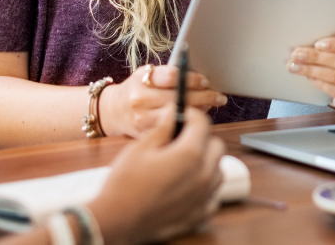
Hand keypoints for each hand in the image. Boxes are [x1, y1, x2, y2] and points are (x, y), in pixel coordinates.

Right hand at [87, 108, 225, 244]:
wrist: (117, 221)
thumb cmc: (124, 184)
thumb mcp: (140, 147)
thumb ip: (163, 128)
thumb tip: (173, 112)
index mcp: (190, 154)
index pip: (202, 123)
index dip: (191, 115)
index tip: (181, 116)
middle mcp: (204, 175)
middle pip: (216, 146)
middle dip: (201, 138)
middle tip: (180, 140)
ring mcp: (204, 197)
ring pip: (218, 170)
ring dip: (205, 163)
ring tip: (182, 164)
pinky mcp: (200, 215)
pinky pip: (212, 194)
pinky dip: (204, 188)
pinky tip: (185, 186)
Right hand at [101, 65, 226, 137]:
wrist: (113, 112)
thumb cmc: (136, 90)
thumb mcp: (145, 75)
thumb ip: (167, 74)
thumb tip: (199, 77)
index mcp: (142, 80)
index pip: (173, 77)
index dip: (193, 79)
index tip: (206, 81)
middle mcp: (142, 100)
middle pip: (180, 98)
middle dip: (204, 97)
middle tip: (218, 96)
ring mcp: (144, 120)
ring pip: (180, 116)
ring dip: (200, 112)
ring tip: (211, 106)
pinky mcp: (147, 136)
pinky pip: (174, 131)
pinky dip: (188, 125)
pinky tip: (197, 121)